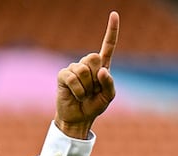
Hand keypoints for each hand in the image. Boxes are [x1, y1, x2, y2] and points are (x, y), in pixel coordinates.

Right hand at [55, 11, 118, 139]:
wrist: (78, 119)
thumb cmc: (94, 106)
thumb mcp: (108, 97)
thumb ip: (109, 84)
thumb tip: (102, 70)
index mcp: (101, 66)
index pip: (108, 45)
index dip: (111, 30)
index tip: (114, 14)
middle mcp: (87, 64)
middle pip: (94, 57)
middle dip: (95, 77)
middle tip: (92, 89)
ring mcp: (74, 68)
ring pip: (84, 70)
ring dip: (86, 87)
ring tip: (84, 94)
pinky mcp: (64, 75)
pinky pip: (73, 78)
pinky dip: (78, 90)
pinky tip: (76, 95)